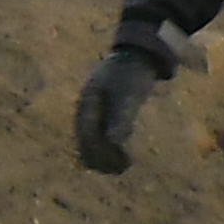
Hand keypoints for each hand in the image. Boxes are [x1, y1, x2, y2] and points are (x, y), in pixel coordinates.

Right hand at [73, 48, 164, 173]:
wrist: (137, 55)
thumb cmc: (132, 74)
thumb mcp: (129, 95)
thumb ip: (120, 117)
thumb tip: (112, 142)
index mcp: (87, 105)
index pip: (86, 138)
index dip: (99, 155)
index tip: (118, 166)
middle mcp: (86, 111)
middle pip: (85, 144)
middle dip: (102, 159)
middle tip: (124, 167)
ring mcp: (94, 113)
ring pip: (92, 144)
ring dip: (105, 157)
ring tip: (124, 165)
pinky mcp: (105, 115)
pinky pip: (101, 138)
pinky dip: (110, 149)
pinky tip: (124, 156)